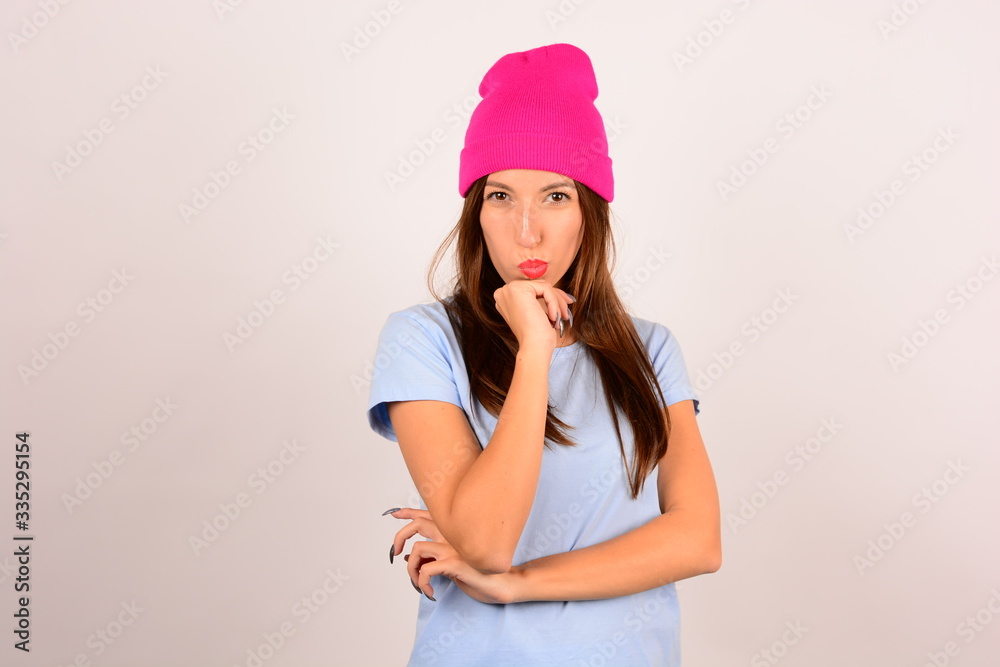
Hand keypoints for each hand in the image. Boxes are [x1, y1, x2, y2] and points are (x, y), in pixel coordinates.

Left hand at [387, 507, 518, 604]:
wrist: (501, 584)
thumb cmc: (477, 574)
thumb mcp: (451, 564)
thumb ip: (433, 556)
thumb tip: (407, 557)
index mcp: (453, 531)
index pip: (428, 514)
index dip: (409, 512)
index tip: (394, 513)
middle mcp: (453, 534)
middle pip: (417, 524)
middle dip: (400, 537)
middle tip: (395, 554)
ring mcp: (454, 547)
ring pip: (417, 549)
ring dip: (411, 569)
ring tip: (419, 583)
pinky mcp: (455, 562)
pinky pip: (426, 569)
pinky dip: (422, 581)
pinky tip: (429, 591)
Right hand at [493, 280, 574, 348]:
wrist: (533, 348)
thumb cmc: (536, 336)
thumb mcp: (537, 313)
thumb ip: (540, 299)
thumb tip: (562, 293)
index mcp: (505, 298)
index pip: (533, 290)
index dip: (551, 297)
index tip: (565, 304)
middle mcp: (504, 291)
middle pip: (538, 286)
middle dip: (556, 298)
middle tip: (567, 311)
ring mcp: (509, 289)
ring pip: (544, 287)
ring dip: (557, 302)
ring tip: (562, 317)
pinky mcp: (518, 289)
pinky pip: (546, 289)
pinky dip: (554, 303)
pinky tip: (554, 317)